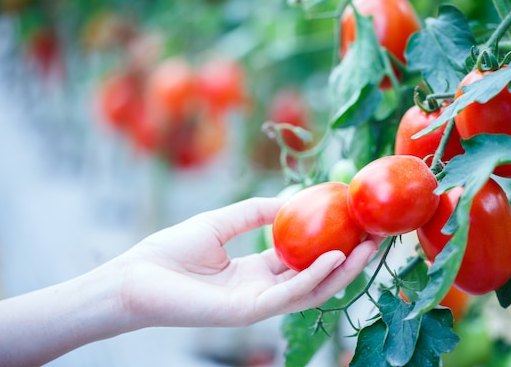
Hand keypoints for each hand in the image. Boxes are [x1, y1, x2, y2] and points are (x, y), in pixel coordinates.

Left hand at [113, 196, 379, 328]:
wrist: (136, 276)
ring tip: (366, 247)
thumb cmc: (171, 250)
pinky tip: (333, 257)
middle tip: (374, 238)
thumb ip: (256, 212)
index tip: (353, 223)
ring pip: (310, 291)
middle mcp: (263, 290)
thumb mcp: (222, 222)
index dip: (331, 244)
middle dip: (348, 261)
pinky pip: (289, 294)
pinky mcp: (248, 312)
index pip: (303, 260)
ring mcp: (258, 304)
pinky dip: (313, 276)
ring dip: (342, 271)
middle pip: (315, 278)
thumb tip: (292, 199)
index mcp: (256, 272)